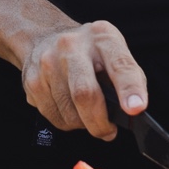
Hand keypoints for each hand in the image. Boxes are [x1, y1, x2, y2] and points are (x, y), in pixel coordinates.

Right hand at [19, 20, 147, 138]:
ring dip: (83, 124)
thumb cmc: (88, 51)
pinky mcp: (32, 81)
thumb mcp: (114, 51)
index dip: (129, 88)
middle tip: (108, 131)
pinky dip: (66, 122)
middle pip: (85, 94)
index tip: (135, 108)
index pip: (119, 64)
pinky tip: (70, 108)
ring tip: (87, 114)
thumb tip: (133, 109)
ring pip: (68, 113)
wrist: (45, 37)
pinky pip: (53, 117)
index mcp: (101, 37)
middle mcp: (71, 46)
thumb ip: (129, 77)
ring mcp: (47, 62)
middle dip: (99, 122)